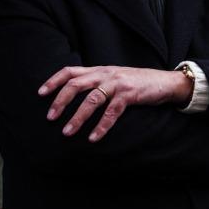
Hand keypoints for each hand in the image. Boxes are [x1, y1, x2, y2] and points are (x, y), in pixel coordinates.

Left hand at [39, 66, 192, 141]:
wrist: (167, 82)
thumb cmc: (140, 84)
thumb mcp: (116, 79)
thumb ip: (99, 83)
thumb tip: (77, 96)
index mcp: (100, 70)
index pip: (70, 71)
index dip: (53, 81)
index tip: (40, 94)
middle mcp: (106, 74)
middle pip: (76, 84)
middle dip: (60, 102)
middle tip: (50, 118)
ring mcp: (118, 83)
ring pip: (92, 99)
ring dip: (77, 117)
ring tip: (67, 132)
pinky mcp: (130, 94)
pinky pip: (112, 112)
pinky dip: (101, 126)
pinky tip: (94, 138)